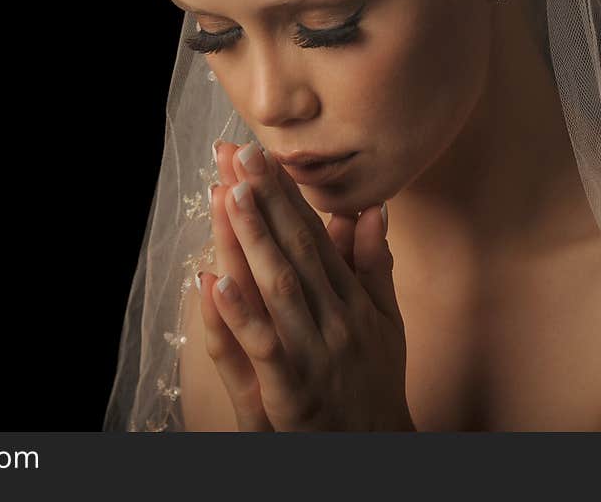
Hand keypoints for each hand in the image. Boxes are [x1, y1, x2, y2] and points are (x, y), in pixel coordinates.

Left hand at [199, 140, 414, 430]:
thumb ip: (374, 264)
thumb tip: (373, 209)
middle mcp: (335, 316)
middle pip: (295, 249)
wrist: (376, 447)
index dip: (286, 194)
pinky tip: (214, 280)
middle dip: (266, 199)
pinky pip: (263, 346)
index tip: (261, 154)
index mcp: (350, 298)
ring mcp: (313, 351)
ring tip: (230, 194)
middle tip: (238, 153)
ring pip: (279, 286)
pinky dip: (239, 313)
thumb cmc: (375, 379)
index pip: (314, 235)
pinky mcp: (293, 387)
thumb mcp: (387, 319)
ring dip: (253, 238)